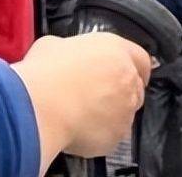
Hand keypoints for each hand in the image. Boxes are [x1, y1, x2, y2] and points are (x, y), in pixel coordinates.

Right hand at [11, 33, 150, 169]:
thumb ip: (71, 49)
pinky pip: (112, 135)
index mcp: (114, 50)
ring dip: (110, 112)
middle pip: (135, 86)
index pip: (141, 58)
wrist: (41, 106)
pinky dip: (99, 132)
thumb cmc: (45, 73)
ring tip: (82, 111)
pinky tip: (78, 126)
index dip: (133, 66)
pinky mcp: (116, 136)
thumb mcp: (54, 44)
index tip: (125, 71)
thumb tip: (66, 56)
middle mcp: (126, 79)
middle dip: (120, 90)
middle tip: (96, 93)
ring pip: (125, 112)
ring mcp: (125, 110)